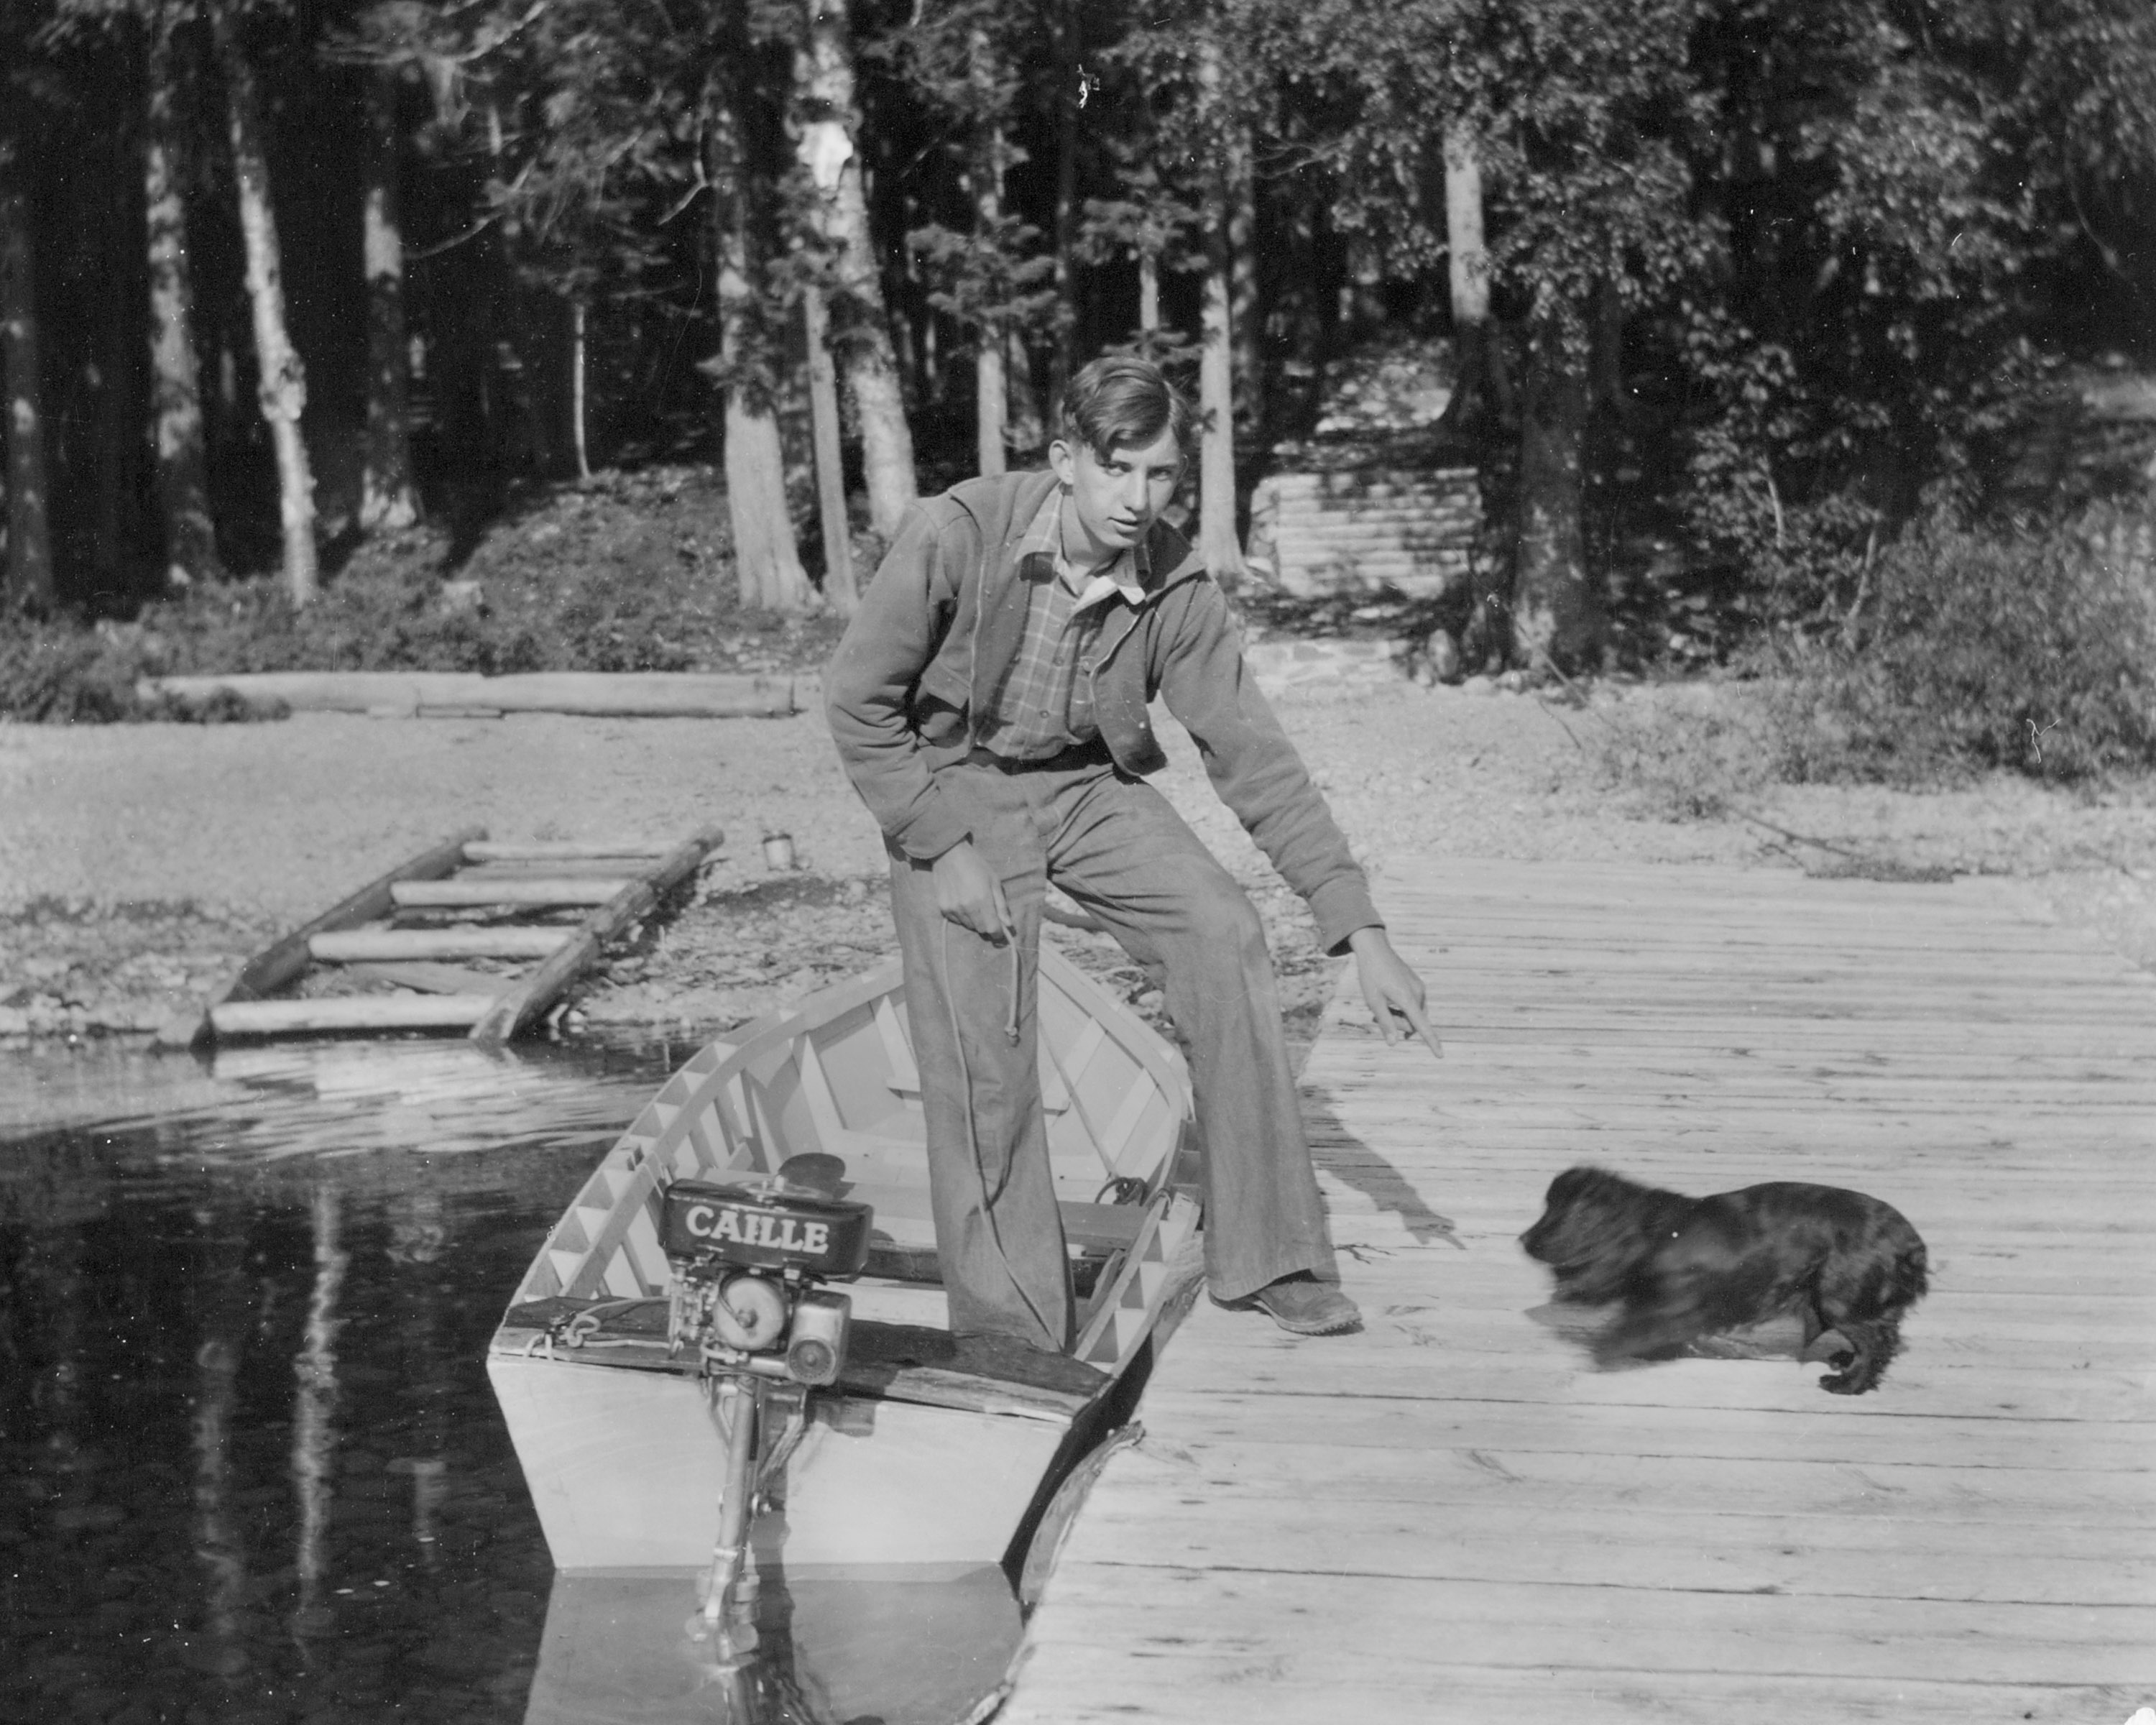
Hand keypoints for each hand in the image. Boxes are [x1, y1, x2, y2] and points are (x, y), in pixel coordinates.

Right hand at [931, 840, 1015, 944]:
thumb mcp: (994, 881)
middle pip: (981, 929)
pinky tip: (963, 902)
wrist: (949, 855)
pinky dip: (963, 916)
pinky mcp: (943, 909)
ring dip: (975, 920)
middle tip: (988, 912)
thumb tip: (1008, 924)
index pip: (992, 929)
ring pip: (969, 926)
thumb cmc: (976, 865)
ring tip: (974, 904)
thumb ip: (1001, 905)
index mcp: (982, 900)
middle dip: (987, 925)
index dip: (998, 933)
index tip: (1001, 931)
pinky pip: (957, 921)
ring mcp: (953, 909)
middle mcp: (966, 908)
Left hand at [1347, 926, 1441, 1057]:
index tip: (1440, 1056)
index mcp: (1407, 998)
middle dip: (1398, 1026)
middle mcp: (1418, 993)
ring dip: (1399, 1017)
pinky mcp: (1417, 985)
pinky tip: (1387, 999)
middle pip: (1413, 1023)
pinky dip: (1402, 1008)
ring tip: (1379, 1006)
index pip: (1422, 1026)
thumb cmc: (1371, 975)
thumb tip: (1394, 1043)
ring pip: (1413, 1015)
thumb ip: (1385, 1022)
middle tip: (1374, 1017)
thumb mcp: (1373, 1001)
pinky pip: (1413, 1005)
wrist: (1375, 949)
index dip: (1431, 1042)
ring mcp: (1419, 988)